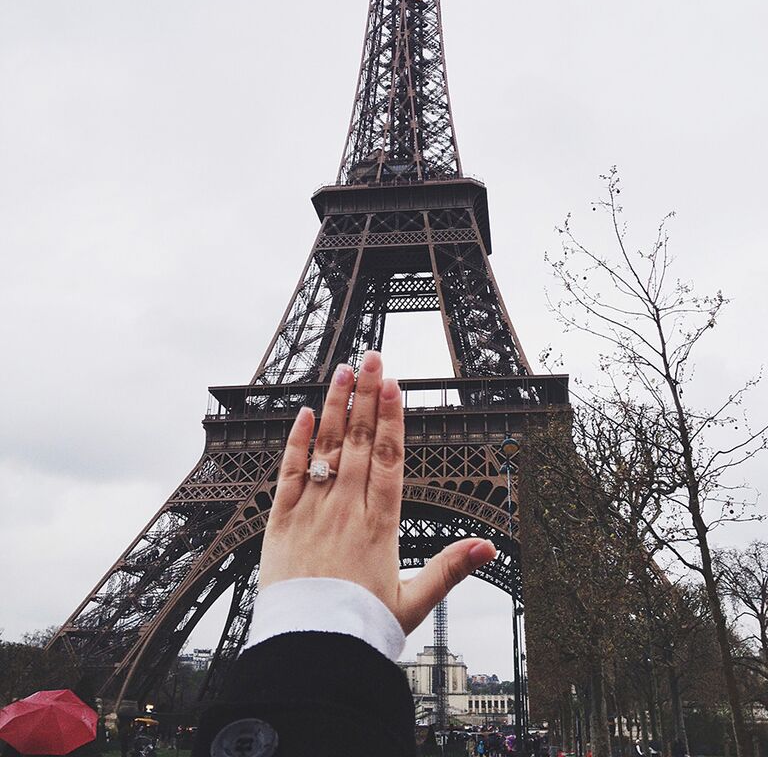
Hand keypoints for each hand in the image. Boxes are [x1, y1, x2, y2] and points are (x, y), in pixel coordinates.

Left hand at [259, 350, 496, 634]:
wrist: (307, 652)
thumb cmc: (361, 628)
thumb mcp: (414, 602)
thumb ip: (450, 569)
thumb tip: (489, 546)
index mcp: (381, 525)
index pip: (390, 459)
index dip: (394, 419)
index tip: (396, 385)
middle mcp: (347, 510)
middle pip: (361, 442)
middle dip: (368, 397)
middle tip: (374, 357)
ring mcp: (312, 512)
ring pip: (327, 448)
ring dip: (336, 407)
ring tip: (344, 370)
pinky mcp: (281, 522)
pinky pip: (290, 473)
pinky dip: (297, 442)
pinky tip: (305, 413)